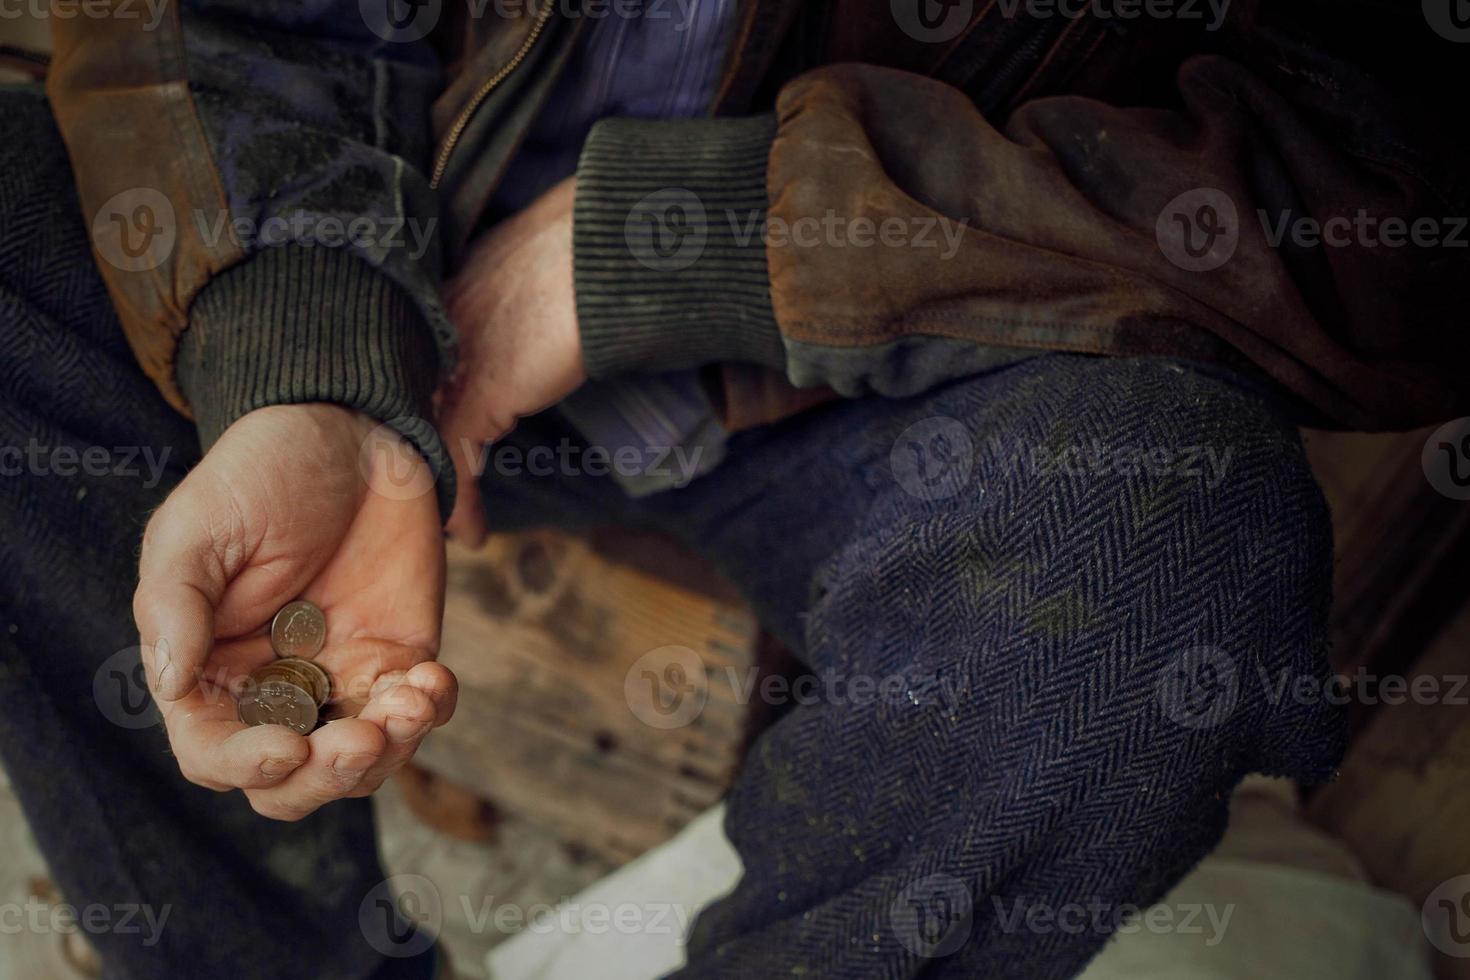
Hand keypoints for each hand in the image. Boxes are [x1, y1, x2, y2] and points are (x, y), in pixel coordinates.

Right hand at [132, 403, 457, 820]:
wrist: (349, 431)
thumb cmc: (258, 475)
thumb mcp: (198, 530)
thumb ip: (176, 606)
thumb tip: (169, 684)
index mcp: (208, 671)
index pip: (214, 753)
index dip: (245, 766)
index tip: (286, 749)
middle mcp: (273, 689)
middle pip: (292, 783)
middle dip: (327, 778)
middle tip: (360, 739)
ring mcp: (342, 677)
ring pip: (361, 762)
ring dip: (389, 751)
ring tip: (410, 699)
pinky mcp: (400, 656)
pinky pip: (419, 711)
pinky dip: (429, 710)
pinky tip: (430, 679)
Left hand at [439, 176, 586, 545]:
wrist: (612, 245)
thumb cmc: (599, 247)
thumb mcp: (551, 272)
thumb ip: (534, 299)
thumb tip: (558, 320)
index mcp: (453, 287)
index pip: (423, 362)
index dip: (427, 408)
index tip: (436, 442)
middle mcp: (440, 323)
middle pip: (410, 404)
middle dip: (414, 455)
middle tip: (423, 498)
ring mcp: (454, 358)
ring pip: (425, 437)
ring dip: (438, 487)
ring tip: (448, 526)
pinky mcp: (480, 393)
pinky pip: (457, 462)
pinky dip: (462, 504)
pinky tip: (471, 532)